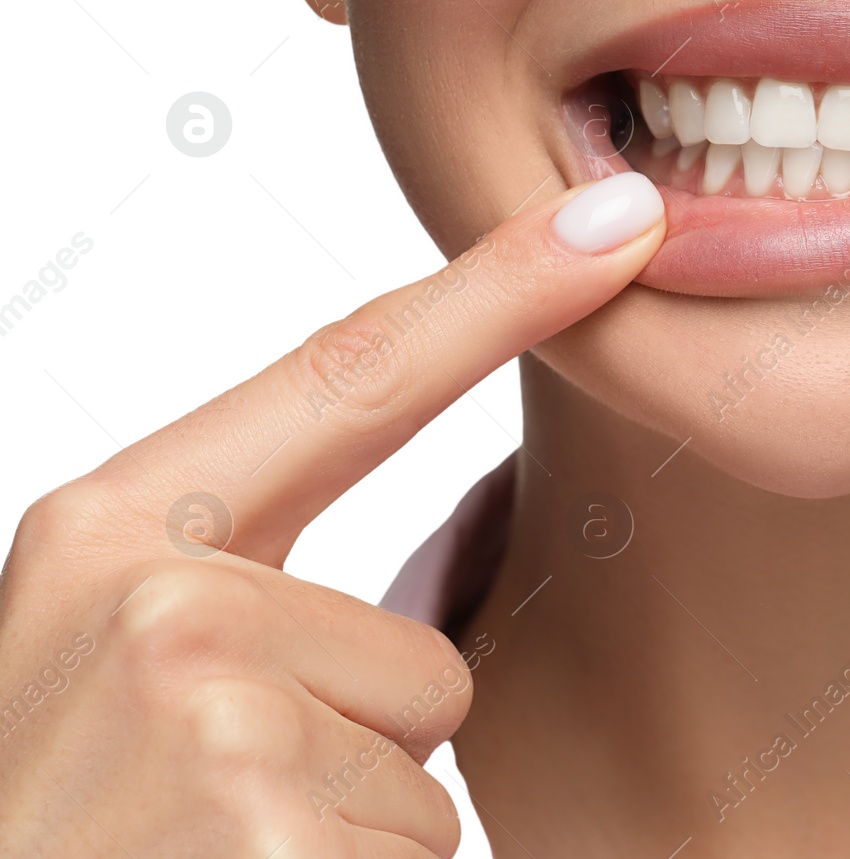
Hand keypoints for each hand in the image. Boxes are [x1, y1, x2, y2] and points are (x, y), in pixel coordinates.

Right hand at [0, 173, 663, 856]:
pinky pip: (421, 848)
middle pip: (424, 655)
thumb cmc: (60, 821)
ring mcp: (224, 722)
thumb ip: (231, 589)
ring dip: (344, 827)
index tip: (619, 224)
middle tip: (206, 812)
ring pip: (425, 759)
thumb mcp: (101, 662)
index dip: (500, 295)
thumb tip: (412, 621)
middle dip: (354, 750)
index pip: (351, 380)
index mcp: (114, 535)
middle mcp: (166, 604)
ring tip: (207, 858)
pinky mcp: (274, 834)